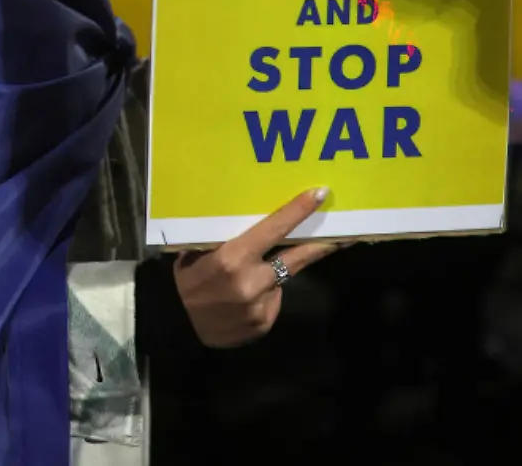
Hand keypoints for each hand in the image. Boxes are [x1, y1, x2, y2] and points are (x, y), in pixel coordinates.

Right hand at [172, 188, 345, 347]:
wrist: (176, 327)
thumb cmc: (186, 281)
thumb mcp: (198, 253)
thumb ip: (226, 241)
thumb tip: (255, 222)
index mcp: (232, 257)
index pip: (274, 229)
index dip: (298, 211)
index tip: (320, 194)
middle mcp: (251, 282)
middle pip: (296, 258)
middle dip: (322, 245)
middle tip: (345, 235)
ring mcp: (260, 306)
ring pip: (280, 282)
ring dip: (272, 277)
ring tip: (245, 282)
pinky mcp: (263, 324)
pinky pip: (272, 303)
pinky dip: (264, 298)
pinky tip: (241, 303)